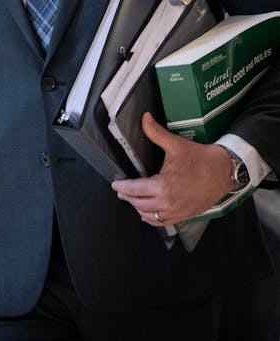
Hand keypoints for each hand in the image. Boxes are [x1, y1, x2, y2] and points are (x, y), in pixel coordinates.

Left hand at [111, 112, 234, 225]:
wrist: (225, 171)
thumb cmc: (201, 158)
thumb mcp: (176, 144)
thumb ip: (156, 133)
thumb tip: (144, 118)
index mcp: (163, 185)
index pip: (134, 189)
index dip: (122, 186)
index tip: (115, 184)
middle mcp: (168, 202)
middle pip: (139, 204)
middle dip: (128, 196)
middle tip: (122, 190)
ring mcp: (177, 211)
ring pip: (149, 215)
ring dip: (139, 207)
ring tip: (133, 199)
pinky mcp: (185, 215)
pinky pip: (163, 222)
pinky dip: (152, 218)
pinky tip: (147, 212)